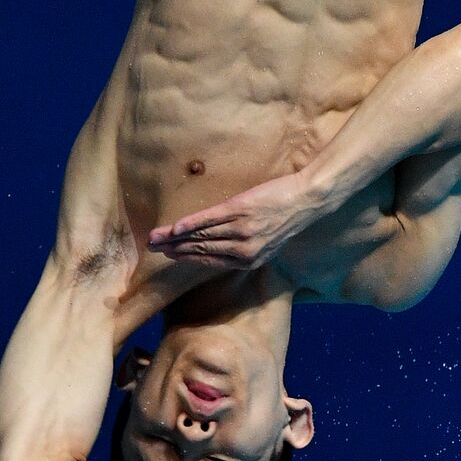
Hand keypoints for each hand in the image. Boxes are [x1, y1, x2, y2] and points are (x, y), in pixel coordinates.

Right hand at [148, 173, 326, 269]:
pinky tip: (175, 228)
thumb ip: (247, 248)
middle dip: (174, 250)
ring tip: (155, 238)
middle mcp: (243, 250)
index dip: (187, 259)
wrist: (308, 199)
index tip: (169, 256)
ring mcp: (241, 230)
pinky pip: (210, 220)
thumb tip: (226, 247)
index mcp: (249, 260)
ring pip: (202, 236)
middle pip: (201, 250)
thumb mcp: (269, 241)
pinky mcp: (240, 211)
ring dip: (175, 238)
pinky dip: (191, 225)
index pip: (211, 261)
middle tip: (152, 248)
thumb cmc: (289, 217)